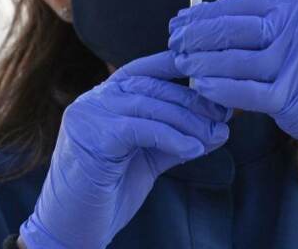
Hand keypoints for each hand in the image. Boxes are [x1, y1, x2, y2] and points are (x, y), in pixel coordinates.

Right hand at [20, 51, 231, 248]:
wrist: (73, 229)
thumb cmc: (109, 192)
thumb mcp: (148, 156)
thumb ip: (175, 137)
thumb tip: (219, 127)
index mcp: (105, 97)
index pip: (145, 70)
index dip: (178, 67)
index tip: (213, 74)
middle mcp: (94, 99)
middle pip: (153, 88)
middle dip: (193, 101)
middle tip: (224, 116)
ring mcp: (89, 115)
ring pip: (150, 106)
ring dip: (189, 121)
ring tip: (215, 135)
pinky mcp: (92, 136)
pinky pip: (142, 129)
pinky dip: (172, 138)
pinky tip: (194, 149)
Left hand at [168, 0, 297, 157]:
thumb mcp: (291, 30)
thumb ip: (254, 23)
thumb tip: (197, 19)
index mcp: (295, 4)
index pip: (238, 6)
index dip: (202, 15)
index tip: (178, 23)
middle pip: (234, 29)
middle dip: (197, 37)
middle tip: (174, 44)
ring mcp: (297, 61)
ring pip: (237, 60)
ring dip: (203, 63)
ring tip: (183, 64)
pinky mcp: (293, 94)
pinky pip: (247, 92)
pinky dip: (221, 89)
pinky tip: (202, 86)